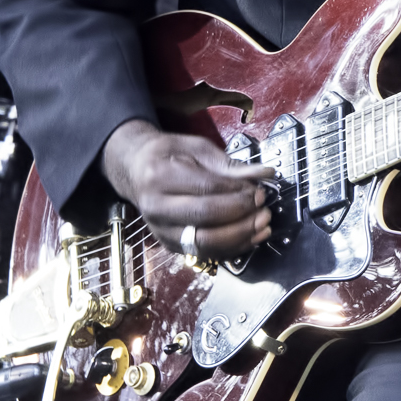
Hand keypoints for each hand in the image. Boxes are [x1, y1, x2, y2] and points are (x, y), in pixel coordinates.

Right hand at [99, 118, 272, 259]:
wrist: (136, 170)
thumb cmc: (168, 155)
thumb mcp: (196, 148)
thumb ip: (228, 164)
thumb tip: (264, 174)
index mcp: (160, 176)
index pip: (206, 189)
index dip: (238, 192)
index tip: (259, 190)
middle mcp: (157, 207)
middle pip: (205, 218)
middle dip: (241, 215)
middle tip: (263, 208)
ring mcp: (162, 230)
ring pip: (206, 242)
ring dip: (241, 236)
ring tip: (262, 224)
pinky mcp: (171, 245)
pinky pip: (207, 253)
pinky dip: (234, 248)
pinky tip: (252, 237)